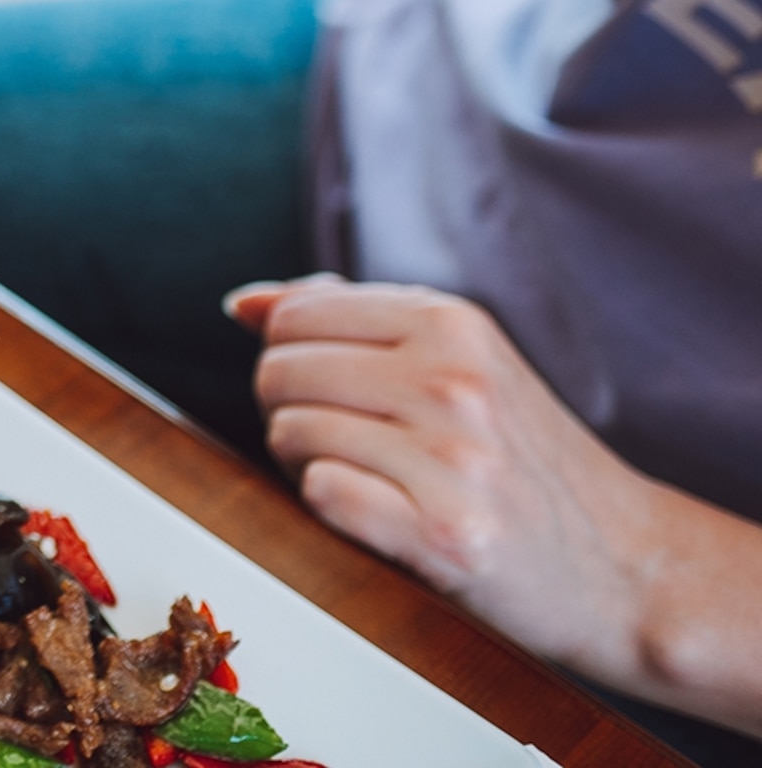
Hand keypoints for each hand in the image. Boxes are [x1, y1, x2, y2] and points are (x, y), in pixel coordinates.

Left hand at [232, 276, 761, 732]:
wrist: (629, 568)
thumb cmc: (523, 458)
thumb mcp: (460, 362)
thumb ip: (351, 320)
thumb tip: (242, 304)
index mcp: (453, 324)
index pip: (291, 317)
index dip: (290, 358)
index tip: (334, 392)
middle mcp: (454, 382)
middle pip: (278, 372)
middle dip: (291, 412)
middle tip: (352, 445)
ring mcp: (454, 459)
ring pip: (291, 432)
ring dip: (309, 464)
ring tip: (376, 480)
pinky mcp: (447, 535)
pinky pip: (322, 494)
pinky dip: (335, 509)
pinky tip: (386, 517)